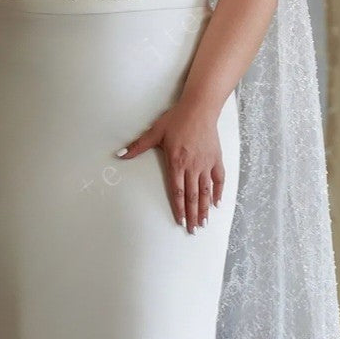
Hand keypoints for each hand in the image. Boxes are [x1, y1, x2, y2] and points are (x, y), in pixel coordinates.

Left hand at [117, 98, 223, 232]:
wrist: (199, 108)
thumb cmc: (176, 119)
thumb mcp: (155, 132)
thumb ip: (138, 146)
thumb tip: (120, 154)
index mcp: (176, 162)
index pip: (177, 191)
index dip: (179, 208)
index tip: (179, 221)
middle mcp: (192, 167)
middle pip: (192, 196)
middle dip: (192, 215)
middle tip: (193, 230)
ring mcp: (205, 164)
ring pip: (206, 191)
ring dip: (204, 208)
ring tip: (204, 222)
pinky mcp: (216, 159)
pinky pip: (219, 179)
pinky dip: (219, 192)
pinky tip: (217, 204)